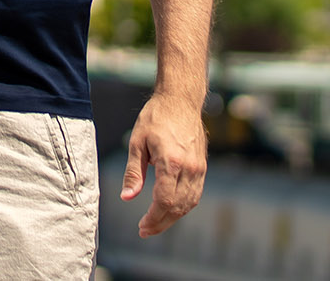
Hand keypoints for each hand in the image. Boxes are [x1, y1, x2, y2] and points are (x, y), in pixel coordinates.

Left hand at [120, 91, 206, 236]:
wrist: (180, 100)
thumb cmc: (155, 117)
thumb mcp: (137, 142)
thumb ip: (134, 172)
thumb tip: (127, 197)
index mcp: (171, 162)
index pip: (164, 201)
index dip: (153, 218)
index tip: (141, 226)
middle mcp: (189, 168)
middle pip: (178, 207)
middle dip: (161, 223)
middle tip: (145, 230)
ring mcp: (199, 168)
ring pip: (189, 203)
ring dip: (173, 217)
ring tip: (155, 223)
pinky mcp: (202, 166)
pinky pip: (195, 194)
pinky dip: (183, 206)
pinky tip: (170, 209)